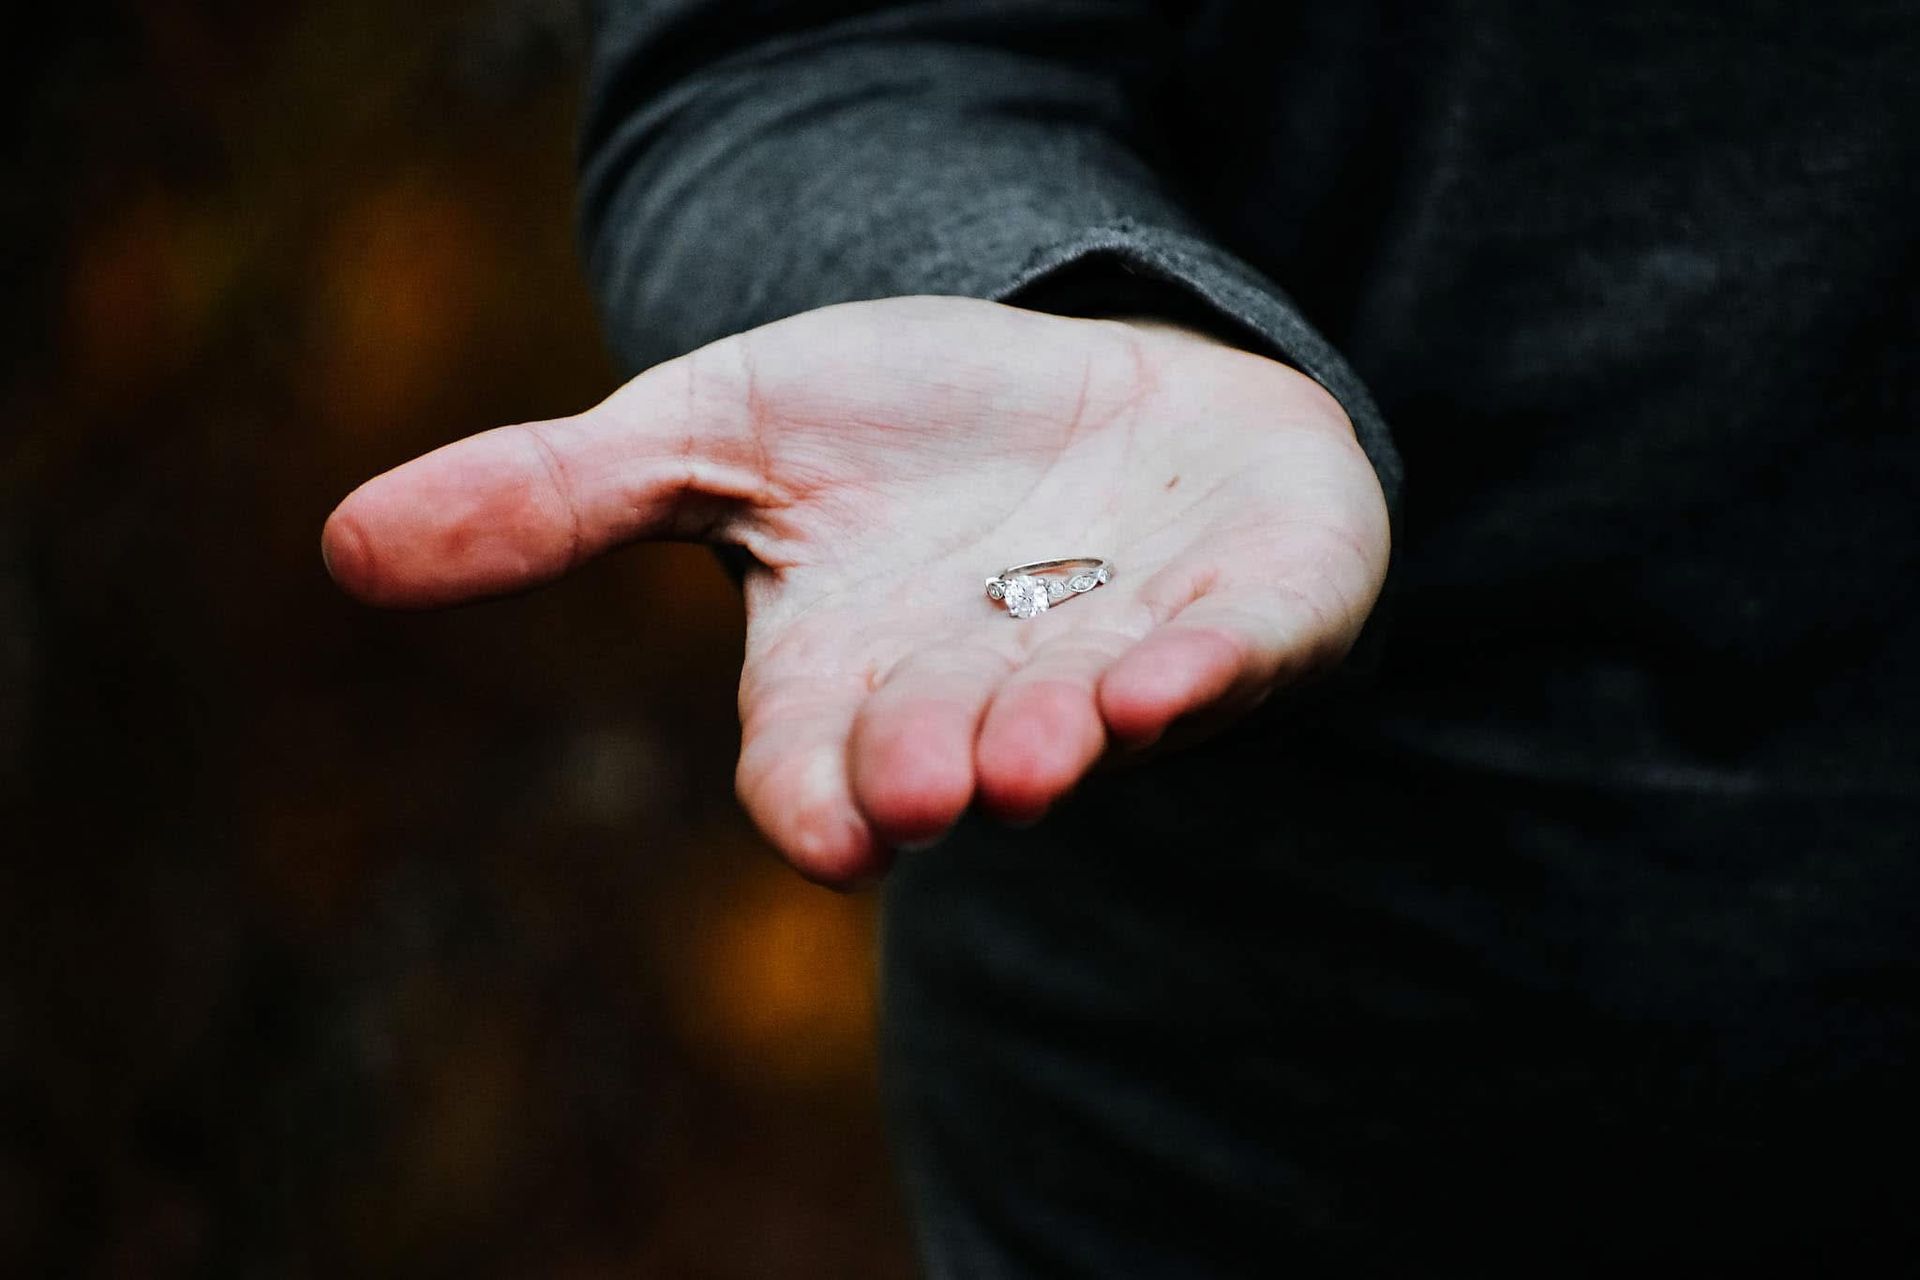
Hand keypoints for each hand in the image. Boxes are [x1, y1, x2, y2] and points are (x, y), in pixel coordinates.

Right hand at [322, 297, 1388, 884]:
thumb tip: (338, 545)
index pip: (816, 773)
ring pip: (1090, 727)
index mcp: (850, 684)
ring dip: (1069, 737)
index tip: (832, 828)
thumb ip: (559, 497)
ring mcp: (1122, 666)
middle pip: (948, 757)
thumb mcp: (714, 432)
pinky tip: (1181, 672)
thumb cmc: (901, 423)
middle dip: (936, 766)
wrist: (1095, 378)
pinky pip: (1239, 659)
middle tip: (933, 781)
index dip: (821, 800)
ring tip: (1054, 741)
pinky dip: (1214, 669)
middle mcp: (983, 701)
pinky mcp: (1246, 617)